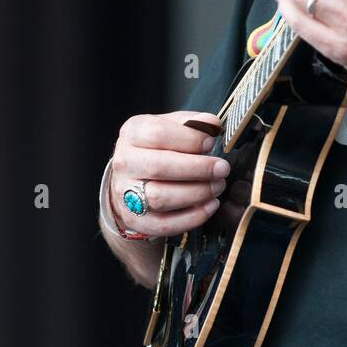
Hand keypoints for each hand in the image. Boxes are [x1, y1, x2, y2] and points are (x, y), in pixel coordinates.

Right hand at [109, 111, 231, 238]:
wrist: (132, 178)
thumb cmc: (158, 148)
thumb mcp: (171, 126)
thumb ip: (192, 123)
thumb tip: (212, 124)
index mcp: (133, 133)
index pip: (157, 134)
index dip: (188, 139)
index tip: (210, 143)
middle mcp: (124, 163)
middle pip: (159, 167)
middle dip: (197, 168)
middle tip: (222, 168)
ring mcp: (125, 193)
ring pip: (160, 197)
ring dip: (196, 193)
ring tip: (217, 186)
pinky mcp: (135, 219)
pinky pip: (164, 224)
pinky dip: (191, 217)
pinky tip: (210, 205)